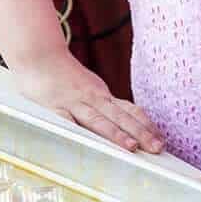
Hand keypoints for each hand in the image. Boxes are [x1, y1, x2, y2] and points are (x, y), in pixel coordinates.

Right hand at [12, 55, 164, 154]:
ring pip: (98, 120)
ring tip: (132, 148)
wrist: (39, 53)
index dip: (146, 124)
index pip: (129, 110)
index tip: (161, 139)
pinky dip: (77, 132)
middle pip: (120, 117)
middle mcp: (92, 98)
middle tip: (158, 148)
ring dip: (116, 134)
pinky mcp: (54, 107)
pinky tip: (86, 144)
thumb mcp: (89, 87)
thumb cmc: (63, 75)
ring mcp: (74, 102)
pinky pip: (66, 121)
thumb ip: (103, 105)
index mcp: (102, 95)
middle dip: (140, 133)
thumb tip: (124, 120)